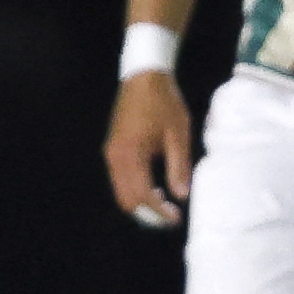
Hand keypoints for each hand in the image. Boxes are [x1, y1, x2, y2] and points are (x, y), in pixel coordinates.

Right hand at [103, 71, 192, 228]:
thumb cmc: (163, 101)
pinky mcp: (112, 149)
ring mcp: (111, 153)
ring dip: (140, 203)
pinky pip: (119, 180)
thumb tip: (182, 196)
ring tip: (164, 203)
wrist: (144, 75)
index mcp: (131, 154)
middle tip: (170, 215)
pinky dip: (135, 190)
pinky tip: (154, 188)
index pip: (142, 195)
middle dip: (147, 214)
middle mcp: (115, 157)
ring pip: (121, 192)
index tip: (176, 218)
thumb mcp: (178, 133)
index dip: (159, 212)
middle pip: (126, 200)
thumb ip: (178, 166)